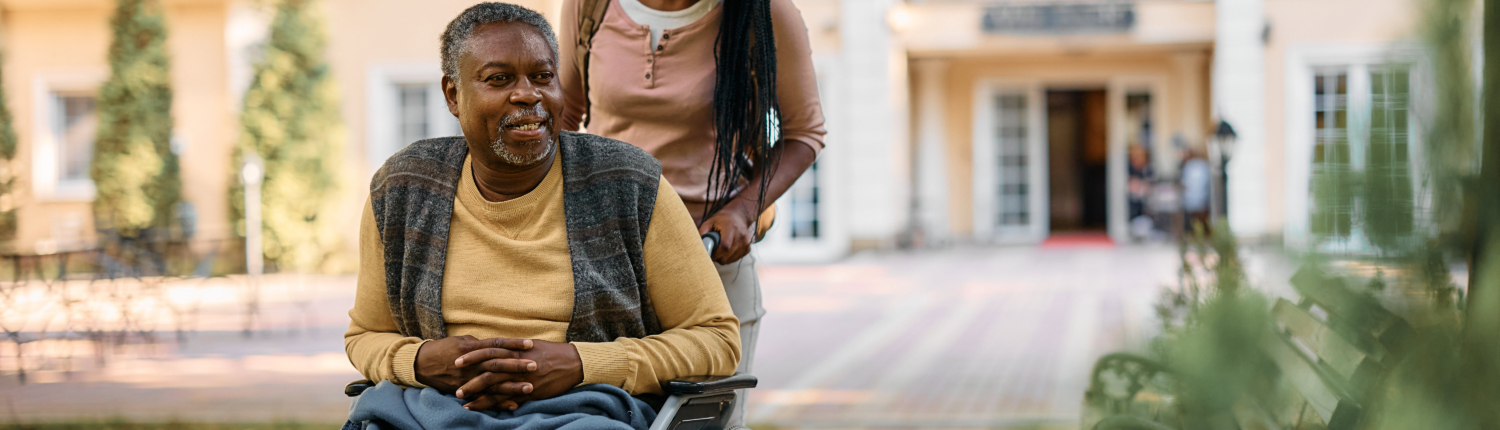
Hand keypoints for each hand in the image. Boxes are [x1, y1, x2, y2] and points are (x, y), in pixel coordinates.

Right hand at [414, 335, 533, 392]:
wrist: (421, 364)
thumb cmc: (443, 349)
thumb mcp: (461, 341)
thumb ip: (481, 344)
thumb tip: (499, 345)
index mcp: (471, 348)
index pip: (496, 344)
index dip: (513, 344)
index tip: (530, 344)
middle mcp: (470, 363)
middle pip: (497, 363)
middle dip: (516, 365)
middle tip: (535, 365)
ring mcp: (467, 378)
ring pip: (493, 383)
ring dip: (512, 386)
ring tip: (529, 388)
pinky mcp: (464, 391)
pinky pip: (483, 398)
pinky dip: (498, 402)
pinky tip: (514, 405)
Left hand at [459, 339, 582, 407]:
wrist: (573, 362)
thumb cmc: (553, 352)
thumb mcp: (532, 346)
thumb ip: (515, 348)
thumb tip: (501, 348)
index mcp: (515, 350)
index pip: (489, 352)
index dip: (472, 356)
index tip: (457, 360)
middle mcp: (516, 363)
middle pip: (487, 370)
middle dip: (469, 376)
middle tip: (453, 381)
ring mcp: (521, 378)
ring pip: (494, 386)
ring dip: (476, 393)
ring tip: (461, 398)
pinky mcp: (528, 391)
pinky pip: (506, 399)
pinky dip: (492, 404)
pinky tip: (481, 407)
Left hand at [698, 200, 755, 263]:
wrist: (739, 216)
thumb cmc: (721, 220)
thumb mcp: (709, 222)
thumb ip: (702, 233)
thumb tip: (696, 246)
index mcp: (731, 228)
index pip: (724, 246)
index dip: (715, 253)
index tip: (710, 253)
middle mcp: (741, 236)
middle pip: (727, 256)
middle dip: (717, 257)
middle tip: (713, 251)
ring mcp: (746, 243)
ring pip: (730, 260)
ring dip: (723, 258)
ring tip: (720, 249)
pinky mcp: (748, 248)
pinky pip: (735, 259)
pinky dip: (729, 257)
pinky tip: (727, 249)